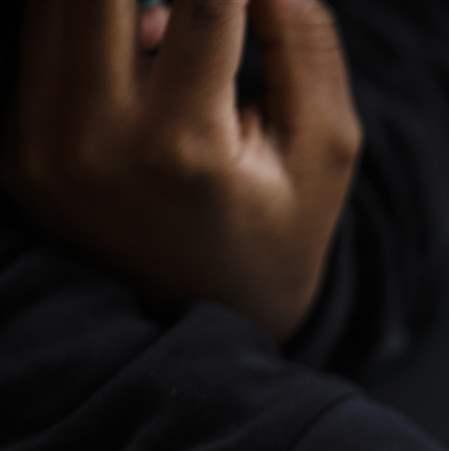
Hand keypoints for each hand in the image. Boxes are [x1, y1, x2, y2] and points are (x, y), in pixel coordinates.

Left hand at [8, 0, 361, 341]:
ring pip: (56, 7)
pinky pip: (40, 46)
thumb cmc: (278, 229)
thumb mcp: (324, 149)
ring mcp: (43, 147)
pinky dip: (90, 24)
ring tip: (180, 23)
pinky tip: (148, 39)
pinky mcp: (19, 151)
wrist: (205, 326)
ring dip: (123, 3)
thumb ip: (305, 47)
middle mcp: (96, 139)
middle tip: (202, 3)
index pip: (203, 5)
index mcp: (184, 144)